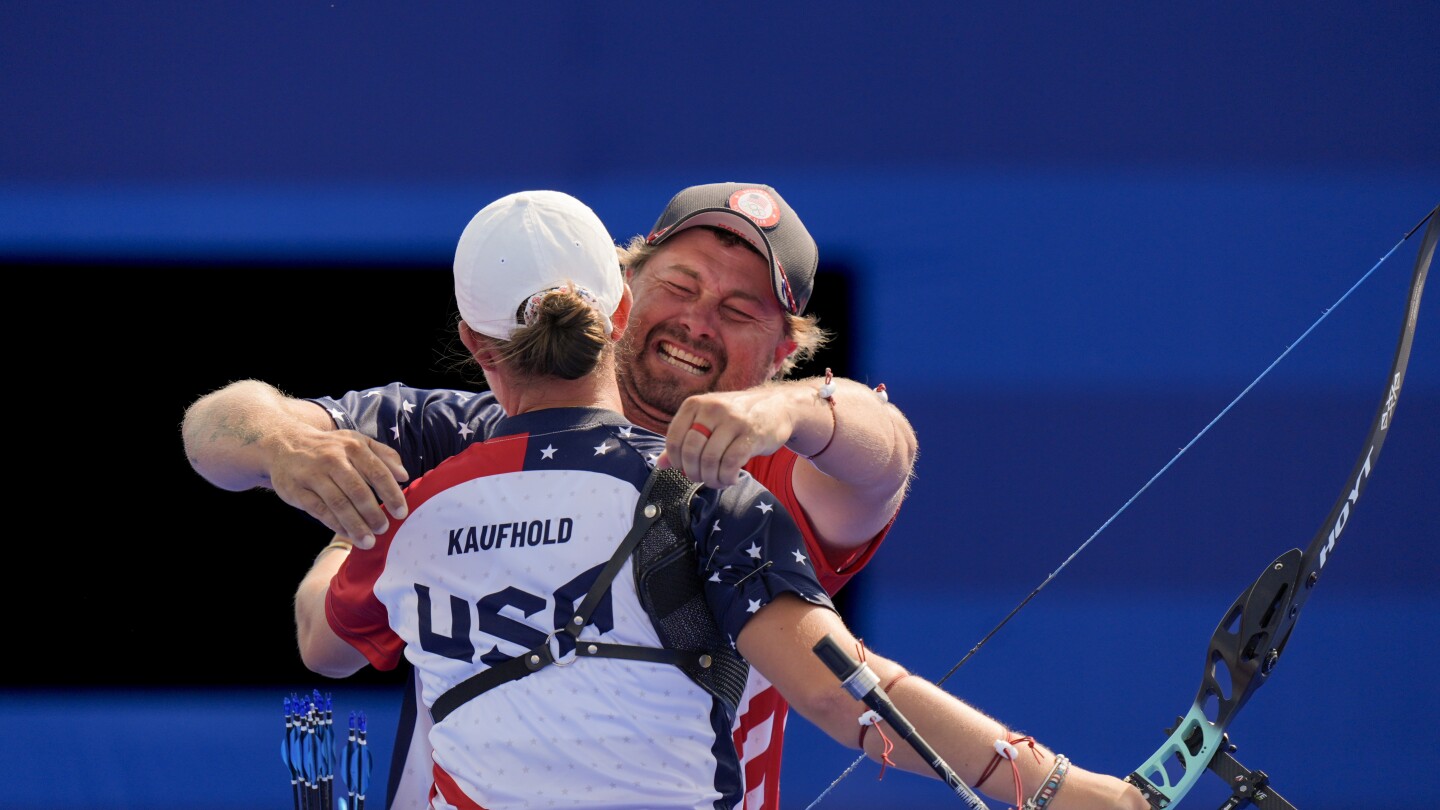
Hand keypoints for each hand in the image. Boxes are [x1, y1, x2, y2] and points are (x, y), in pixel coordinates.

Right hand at [266, 428, 409, 547]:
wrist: (285, 444)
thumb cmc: (331, 448)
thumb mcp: (357, 442)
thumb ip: (384, 456)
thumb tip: (404, 476)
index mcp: (353, 446)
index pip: (378, 472)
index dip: (392, 494)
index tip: (401, 513)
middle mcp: (333, 459)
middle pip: (358, 491)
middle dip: (373, 513)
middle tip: (383, 529)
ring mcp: (313, 475)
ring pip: (338, 504)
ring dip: (356, 525)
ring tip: (369, 541)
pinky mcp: (297, 490)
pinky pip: (319, 511)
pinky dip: (335, 525)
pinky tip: (348, 534)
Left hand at [657, 387, 796, 487]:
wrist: (778, 406)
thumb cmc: (737, 417)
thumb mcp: (707, 422)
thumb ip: (684, 441)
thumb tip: (661, 465)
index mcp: (695, 404)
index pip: (674, 439)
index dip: (676, 461)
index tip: (685, 470)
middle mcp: (712, 409)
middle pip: (691, 451)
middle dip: (694, 473)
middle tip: (702, 478)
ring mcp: (732, 420)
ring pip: (710, 460)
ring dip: (711, 479)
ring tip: (717, 481)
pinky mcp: (751, 434)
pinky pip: (730, 464)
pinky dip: (727, 478)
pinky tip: (731, 479)